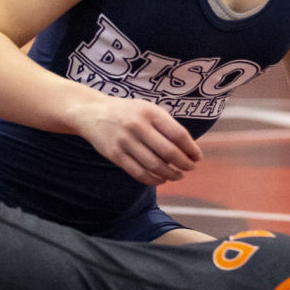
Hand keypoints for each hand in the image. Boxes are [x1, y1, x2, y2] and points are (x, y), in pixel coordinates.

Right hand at [70, 93, 202, 184]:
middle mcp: (138, 126)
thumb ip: (167, 126)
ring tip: (177, 175)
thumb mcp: (148, 110)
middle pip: (168, 152)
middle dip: (184, 164)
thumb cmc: (129, 113)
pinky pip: (138, 173)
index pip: (178, 134)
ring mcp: (125, 141)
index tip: (197, 158)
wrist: (93, 113)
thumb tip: (188, 151)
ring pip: (154, 165)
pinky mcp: (115, 154)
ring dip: (170, 174)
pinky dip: (153, 179)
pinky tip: (161, 179)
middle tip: (190, 168)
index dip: (191, 149)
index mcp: (150, 112)